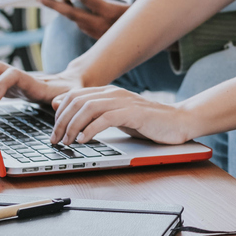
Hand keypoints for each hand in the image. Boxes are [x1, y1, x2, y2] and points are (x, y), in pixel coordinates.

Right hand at [0, 60, 83, 104]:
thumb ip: (66, 99)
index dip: (1, 84)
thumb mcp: (74, 95)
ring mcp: (13, 82)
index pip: (13, 74)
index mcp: (35, 81)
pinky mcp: (10, 89)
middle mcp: (21, 78)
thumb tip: (56, 104)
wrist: (70, 84)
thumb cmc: (72, 91)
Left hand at [41, 0, 150, 40]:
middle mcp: (104, 27)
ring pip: (78, 23)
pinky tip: (75, 11)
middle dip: (56, 6)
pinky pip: (85, 28)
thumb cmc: (156, 14)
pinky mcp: (103, 40)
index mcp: (113, 15)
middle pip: (74, 16)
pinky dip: (77, 18)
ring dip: (67, 12)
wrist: (159, 38)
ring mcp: (102, 36)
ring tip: (57, 2)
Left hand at [50, 85, 192, 145]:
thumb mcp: (117, 117)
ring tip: (67, 142)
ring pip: (87, 108)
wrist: (180, 121)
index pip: (73, 96)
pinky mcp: (134, 113)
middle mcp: (114, 93)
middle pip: (76, 101)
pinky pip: (105, 118)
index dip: (59, 113)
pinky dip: (90, 129)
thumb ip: (94, 114)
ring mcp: (124, 102)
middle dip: (61, 122)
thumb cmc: (149, 123)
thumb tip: (64, 109)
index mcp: (108, 92)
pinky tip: (84, 140)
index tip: (55, 132)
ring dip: (72, 127)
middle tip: (56, 141)